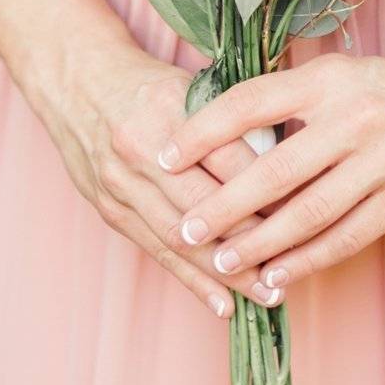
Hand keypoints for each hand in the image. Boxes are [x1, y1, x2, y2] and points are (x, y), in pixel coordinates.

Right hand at [40, 42, 283, 316]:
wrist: (75, 80)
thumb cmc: (145, 82)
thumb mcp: (188, 84)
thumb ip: (230, 123)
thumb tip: (289, 160)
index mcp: (170, 108)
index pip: (230, 157)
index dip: (272, 189)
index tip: (309, 212)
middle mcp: (142, 149)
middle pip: (207, 205)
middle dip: (254, 241)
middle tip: (295, 266)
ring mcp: (120, 183)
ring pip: (181, 238)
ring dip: (227, 272)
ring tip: (267, 294)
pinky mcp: (110, 209)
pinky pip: (156, 251)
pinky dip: (192, 281)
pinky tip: (223, 304)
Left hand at [153, 39, 384, 296]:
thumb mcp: (340, 77)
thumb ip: (290, 104)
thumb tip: (223, 136)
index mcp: (327, 79)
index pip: (250, 102)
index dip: (203, 130)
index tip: (165, 153)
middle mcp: (353, 117)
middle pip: (275, 168)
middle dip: (224, 203)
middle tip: (184, 227)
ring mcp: (382, 160)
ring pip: (309, 212)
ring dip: (261, 243)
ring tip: (222, 261)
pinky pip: (346, 237)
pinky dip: (308, 261)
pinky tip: (276, 278)